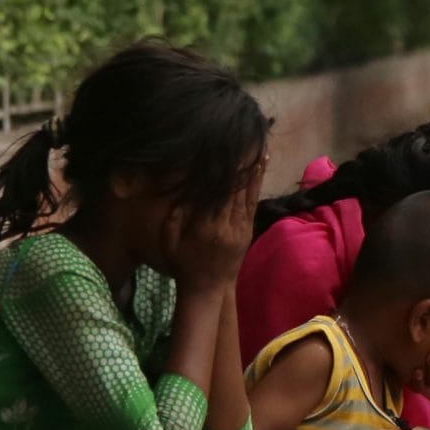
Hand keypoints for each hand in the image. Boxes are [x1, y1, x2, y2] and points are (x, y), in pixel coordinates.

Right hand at [169, 158, 266, 288]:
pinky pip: (253, 204)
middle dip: (241, 164)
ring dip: (253, 169)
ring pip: (247, 194)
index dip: (223, 171)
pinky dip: (256, 185)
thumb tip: (179, 194)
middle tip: (246, 140)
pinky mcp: (247, 231)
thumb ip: (172, 220)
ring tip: (258, 146)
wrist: (208, 289)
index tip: (225, 150)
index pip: (217, 193)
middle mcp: (226, 226)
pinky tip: (260, 167)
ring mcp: (240, 229)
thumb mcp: (169, 244)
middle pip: (235, 189)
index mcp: (206, 228)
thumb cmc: (183, 265)